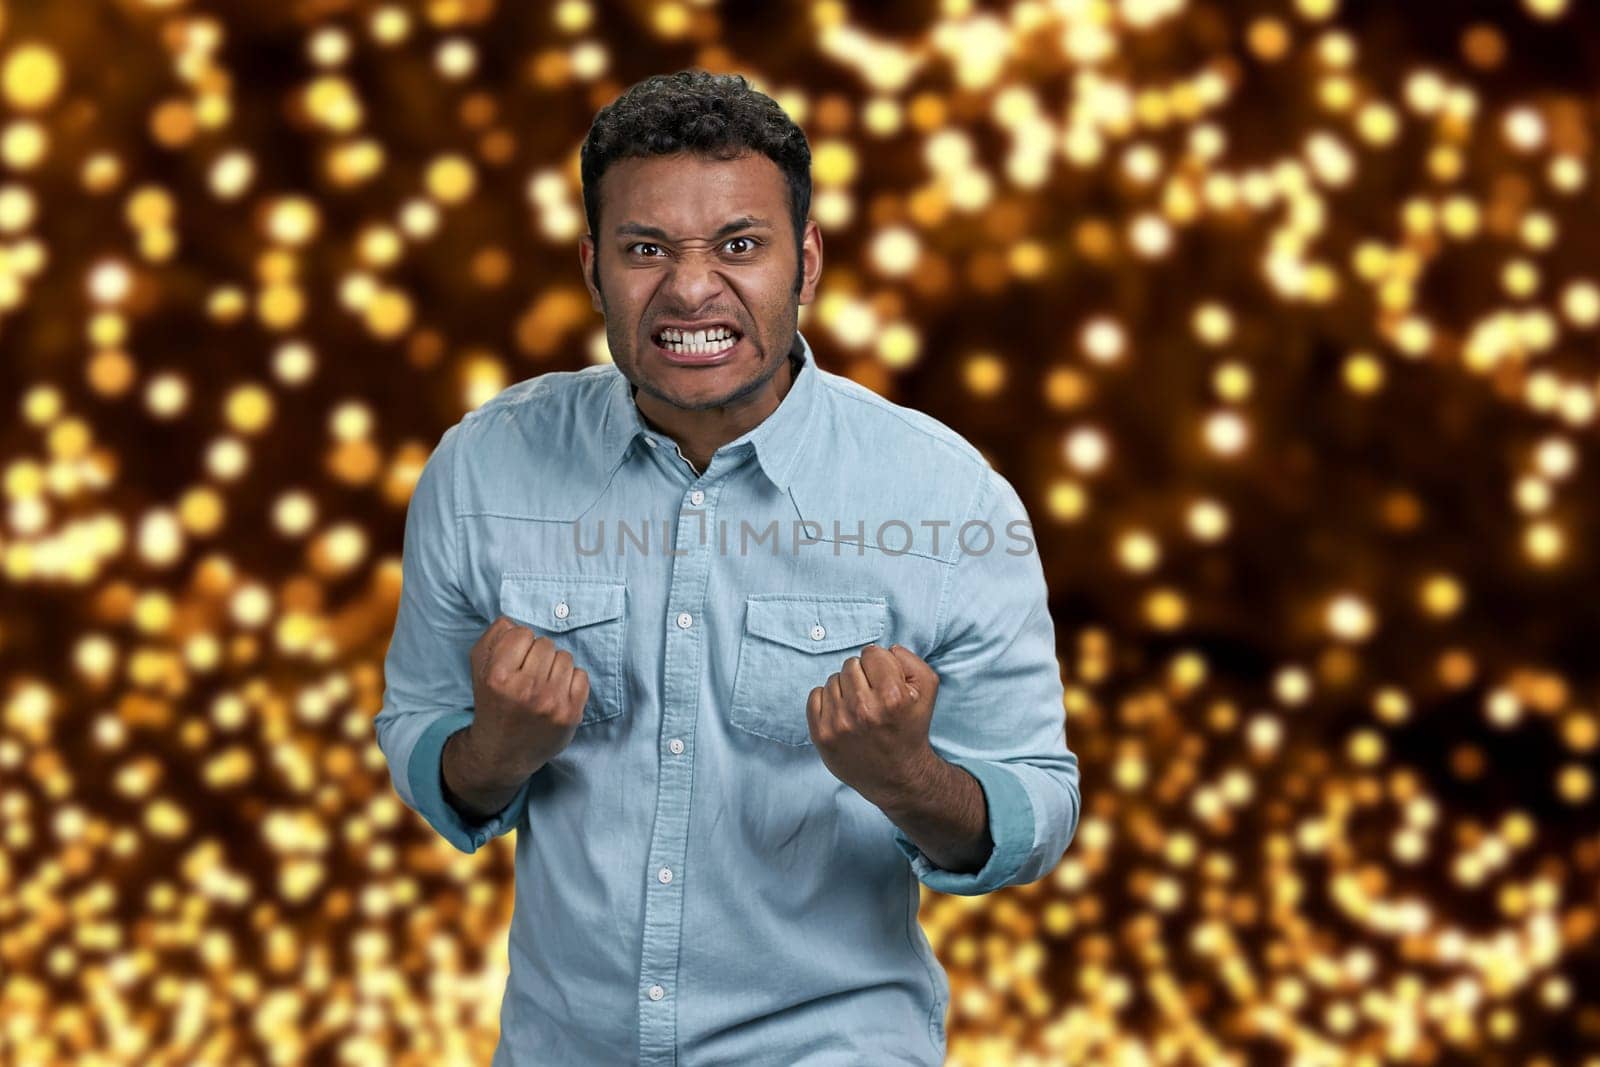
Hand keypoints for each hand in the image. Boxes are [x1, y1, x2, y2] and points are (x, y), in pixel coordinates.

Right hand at [464, 616, 589, 781]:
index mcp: (498, 677)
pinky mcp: (571, 714)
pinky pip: (581, 675)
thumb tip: (515, 621)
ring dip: (555, 666)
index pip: (522, 633)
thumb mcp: (479, 668)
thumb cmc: (492, 702)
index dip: (518, 644)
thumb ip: (493, 636)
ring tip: (541, 684)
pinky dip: (570, 681)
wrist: (503, 753)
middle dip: (537, 655)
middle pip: (546, 644)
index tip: (513, 661)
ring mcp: (551, 703)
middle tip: (528, 675)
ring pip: (565, 657)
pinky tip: (556, 694)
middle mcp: (525, 690)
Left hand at [807, 643, 940, 806]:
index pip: (872, 653)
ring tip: (860, 709)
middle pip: (850, 664)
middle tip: (873, 697)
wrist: (897, 776)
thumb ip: (910, 660)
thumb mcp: (927, 690)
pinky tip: (844, 715)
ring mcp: (839, 723)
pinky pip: (815, 695)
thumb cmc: (911, 727)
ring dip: (846, 689)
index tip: (885, 681)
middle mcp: (863, 710)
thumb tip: (885, 649)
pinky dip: (828, 701)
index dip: (881, 664)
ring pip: (833, 679)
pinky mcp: (821, 735)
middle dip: (863, 676)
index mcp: (892, 697)